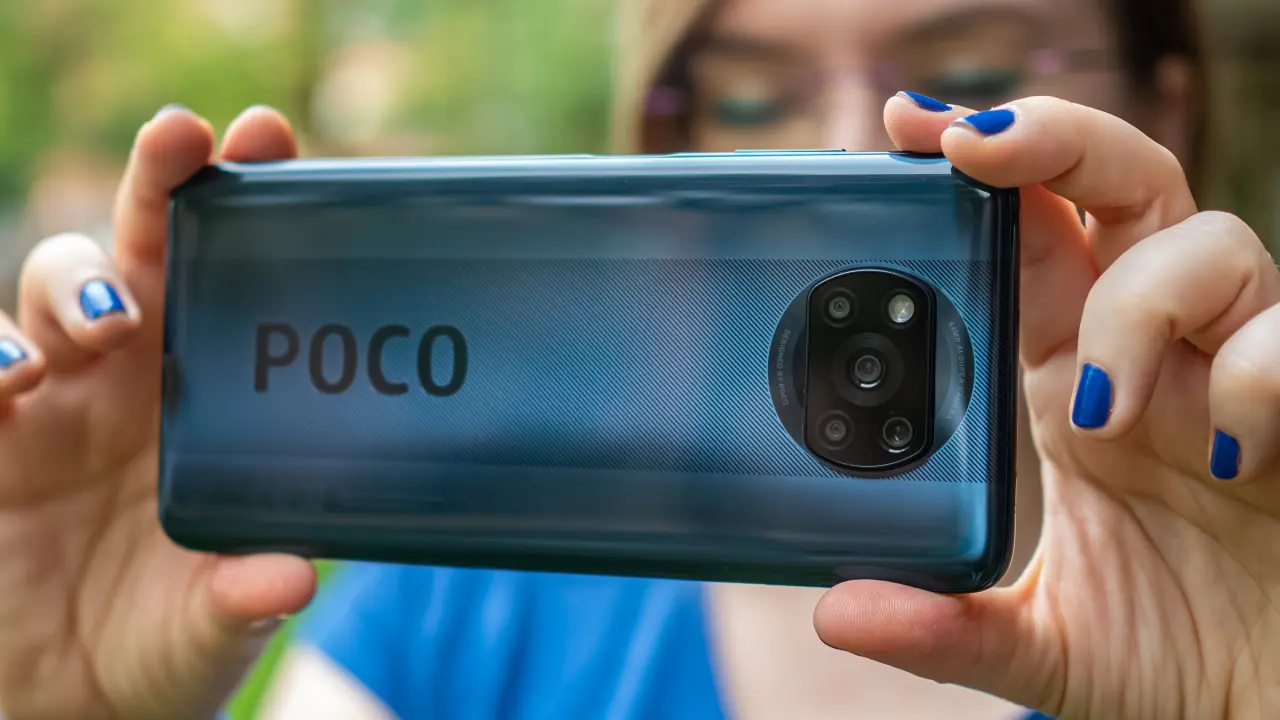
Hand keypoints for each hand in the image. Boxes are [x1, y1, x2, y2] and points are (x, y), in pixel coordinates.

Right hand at [0, 106, 316, 719]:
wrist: (76, 700)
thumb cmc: (167, 640)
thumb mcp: (213, 623)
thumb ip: (244, 598)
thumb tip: (289, 577)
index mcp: (211, 395)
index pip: (232, 277)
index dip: (243, 202)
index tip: (265, 137)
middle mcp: (132, 377)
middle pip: (140, 251)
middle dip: (157, 186)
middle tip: (182, 140)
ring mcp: (48, 399)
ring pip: (48, 292)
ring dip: (72, 290)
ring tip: (99, 333)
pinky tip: (5, 382)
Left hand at [814, 94, 1279, 718]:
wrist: (1268, 707)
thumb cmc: (1170, 655)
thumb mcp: (1041, 645)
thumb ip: (944, 629)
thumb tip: (838, 612)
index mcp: (1071, 383)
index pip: (1028, 240)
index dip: (980, 174)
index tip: (907, 129)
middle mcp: (1155, 358)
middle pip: (1120, 188)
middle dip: (1054, 143)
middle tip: (974, 147)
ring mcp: (1236, 376)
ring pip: (1210, 244)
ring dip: (1139, 304)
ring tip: (1098, 410)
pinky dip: (1256, 379)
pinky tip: (1230, 458)